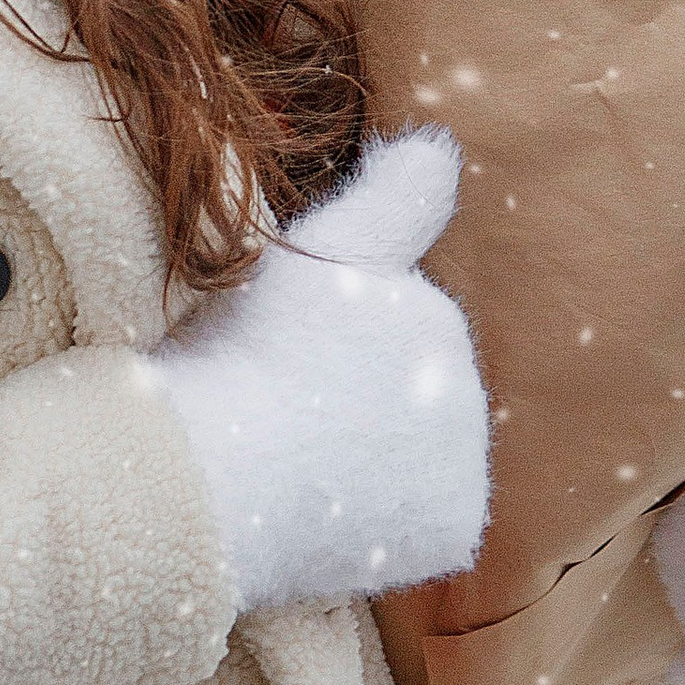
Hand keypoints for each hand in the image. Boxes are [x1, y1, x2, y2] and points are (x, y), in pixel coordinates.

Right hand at [152, 128, 491, 618]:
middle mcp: (473, 395)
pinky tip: (316, 509)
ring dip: (359, 460)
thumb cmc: (250, 350)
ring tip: (286, 460)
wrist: (211, 479)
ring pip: (403, 458)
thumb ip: (396, 192)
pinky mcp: (449, 538)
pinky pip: (412, 526)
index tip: (271, 354)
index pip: (388, 328)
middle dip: (350, 397)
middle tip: (275, 406)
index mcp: (439, 322)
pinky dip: (373, 522)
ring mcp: (468, 471)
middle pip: (402, 393)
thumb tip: (439, 147)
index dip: (322, 339)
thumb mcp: (323, 245)